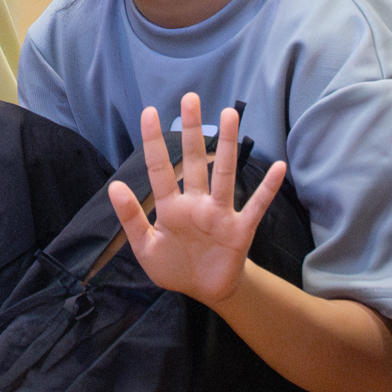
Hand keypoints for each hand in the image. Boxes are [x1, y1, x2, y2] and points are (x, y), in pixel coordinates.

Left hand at [106, 95, 283, 307]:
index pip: (160, 169)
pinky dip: (267, 189)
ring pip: (223, 174)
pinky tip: (278, 167)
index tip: (149, 112)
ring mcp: (219, 214)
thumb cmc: (174, 266)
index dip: (153, 142)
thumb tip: (114, 186)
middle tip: (190, 99)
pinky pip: (255, 206)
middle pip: (193, 160)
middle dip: (191, 131)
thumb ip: (130, 219)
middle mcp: (196, 204)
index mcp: (171, 207)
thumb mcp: (145, 248)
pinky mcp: (239, 231)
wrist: (205, 292)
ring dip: (226, 146)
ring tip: (229, 115)